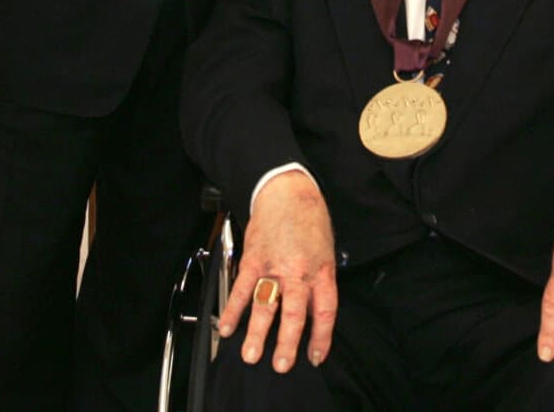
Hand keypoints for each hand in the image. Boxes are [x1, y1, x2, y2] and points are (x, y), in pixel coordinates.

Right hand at [217, 171, 336, 371]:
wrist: (287, 190)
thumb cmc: (309, 218)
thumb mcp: (326, 249)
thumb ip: (320, 280)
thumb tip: (314, 312)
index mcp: (321, 269)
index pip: (325, 310)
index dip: (321, 337)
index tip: (315, 356)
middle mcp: (298, 271)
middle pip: (294, 313)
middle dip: (287, 342)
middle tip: (281, 364)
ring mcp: (274, 265)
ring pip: (265, 305)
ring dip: (256, 332)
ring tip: (250, 354)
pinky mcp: (253, 258)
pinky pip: (241, 288)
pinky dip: (233, 309)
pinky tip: (227, 326)